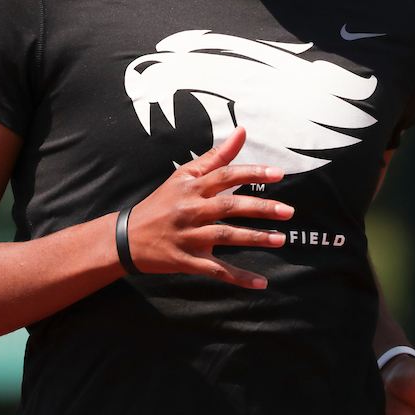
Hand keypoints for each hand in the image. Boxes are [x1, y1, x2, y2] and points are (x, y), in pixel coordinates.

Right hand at [125, 127, 293, 288]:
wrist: (127, 237)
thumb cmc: (162, 202)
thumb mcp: (184, 176)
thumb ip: (216, 156)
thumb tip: (242, 131)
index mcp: (191, 187)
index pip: (225, 175)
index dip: (252, 173)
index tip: (279, 174)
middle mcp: (190, 209)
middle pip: (229, 206)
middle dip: (260, 208)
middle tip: (288, 210)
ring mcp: (188, 236)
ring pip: (225, 236)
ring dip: (254, 238)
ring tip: (281, 239)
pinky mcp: (187, 261)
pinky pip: (216, 270)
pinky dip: (238, 278)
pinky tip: (261, 283)